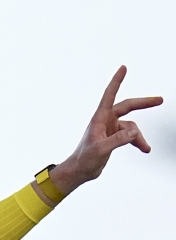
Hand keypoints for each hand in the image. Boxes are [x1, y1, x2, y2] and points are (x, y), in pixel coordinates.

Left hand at [50, 66, 162, 196]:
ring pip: (131, 126)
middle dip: (144, 103)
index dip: (116, 81)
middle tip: (159, 100)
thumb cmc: (84, 159)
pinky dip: (137, 141)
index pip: (109, 95)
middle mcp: (105, 121)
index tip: (123, 68)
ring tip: (145, 147)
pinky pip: (130, 135)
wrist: (79, 171)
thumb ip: (118, 139)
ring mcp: (110, 129)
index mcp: (99, 119)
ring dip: (139, 137)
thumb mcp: (101, 149)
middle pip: (127, 106)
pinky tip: (144, 148)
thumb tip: (135, 131)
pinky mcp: (113, 137)